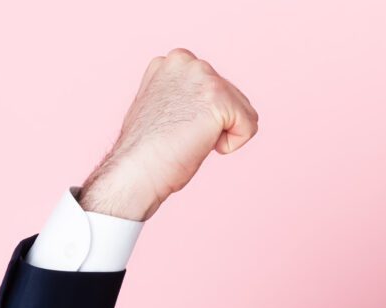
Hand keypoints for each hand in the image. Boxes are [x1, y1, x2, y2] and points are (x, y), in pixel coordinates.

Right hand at [78, 49, 259, 220]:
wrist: (136, 169)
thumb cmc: (147, 150)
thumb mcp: (163, 107)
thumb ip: (184, 95)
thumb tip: (198, 102)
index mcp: (171, 62)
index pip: (217, 89)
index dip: (204, 118)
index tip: (175, 127)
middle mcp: (186, 60)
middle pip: (234, 98)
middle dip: (216, 124)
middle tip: (181, 135)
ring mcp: (202, 75)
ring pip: (244, 112)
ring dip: (223, 134)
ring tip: (188, 138)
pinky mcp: (218, 96)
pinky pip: (250, 127)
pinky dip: (232, 145)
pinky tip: (202, 144)